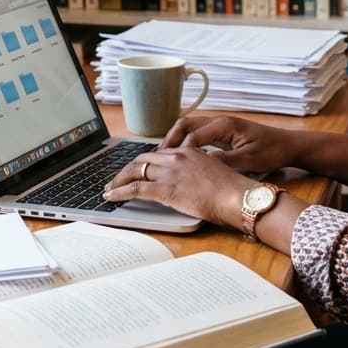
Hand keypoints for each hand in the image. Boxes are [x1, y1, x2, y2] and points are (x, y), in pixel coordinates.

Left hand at [102, 145, 253, 227]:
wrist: (237, 197)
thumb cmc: (231, 190)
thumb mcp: (211, 172)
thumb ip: (195, 172)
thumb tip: (186, 181)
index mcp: (188, 151)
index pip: (157, 154)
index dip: (143, 162)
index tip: (135, 170)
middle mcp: (176, 156)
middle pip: (142, 159)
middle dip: (126, 170)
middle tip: (116, 179)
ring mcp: (170, 171)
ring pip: (135, 171)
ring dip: (118, 180)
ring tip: (109, 189)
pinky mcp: (166, 188)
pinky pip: (135, 188)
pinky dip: (119, 192)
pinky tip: (111, 197)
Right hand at [158, 115, 303, 174]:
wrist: (288, 145)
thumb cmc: (272, 151)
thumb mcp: (249, 160)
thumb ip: (225, 161)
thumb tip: (201, 164)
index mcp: (225, 125)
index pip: (193, 135)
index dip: (179, 150)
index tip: (167, 164)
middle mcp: (220, 121)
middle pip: (186, 124)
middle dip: (170, 139)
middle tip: (158, 157)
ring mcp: (221, 125)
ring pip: (190, 127)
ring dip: (176, 139)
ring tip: (164, 157)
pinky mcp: (223, 131)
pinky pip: (198, 132)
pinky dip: (186, 141)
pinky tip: (181, 156)